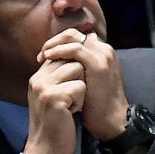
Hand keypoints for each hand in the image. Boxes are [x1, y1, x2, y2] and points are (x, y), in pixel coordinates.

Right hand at [23, 56, 85, 153]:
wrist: (46, 151)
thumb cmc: (56, 123)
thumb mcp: (54, 95)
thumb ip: (60, 76)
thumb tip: (79, 54)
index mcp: (38, 77)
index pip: (63, 54)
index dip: (76, 69)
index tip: (73, 88)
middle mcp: (38, 79)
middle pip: (73, 59)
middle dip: (79, 79)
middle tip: (70, 100)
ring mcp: (44, 87)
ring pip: (78, 69)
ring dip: (81, 90)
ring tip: (70, 106)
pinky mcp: (54, 97)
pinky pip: (81, 86)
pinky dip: (81, 101)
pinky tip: (70, 113)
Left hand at [37, 28, 126, 143]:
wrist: (111, 119)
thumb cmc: (96, 104)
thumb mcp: (87, 80)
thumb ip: (78, 68)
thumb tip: (60, 63)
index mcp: (101, 52)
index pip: (76, 37)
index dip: (59, 43)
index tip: (46, 56)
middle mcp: (104, 49)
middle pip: (73, 33)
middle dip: (54, 41)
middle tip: (42, 54)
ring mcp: (102, 56)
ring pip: (73, 37)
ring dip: (54, 44)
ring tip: (43, 55)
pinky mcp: (98, 65)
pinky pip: (75, 49)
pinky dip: (59, 51)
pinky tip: (49, 58)